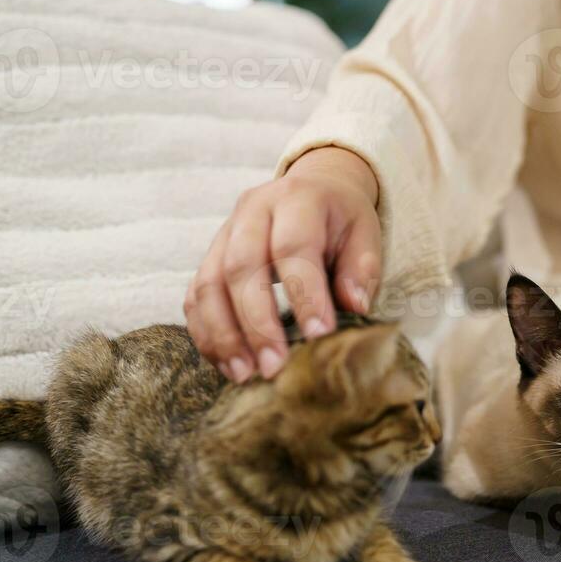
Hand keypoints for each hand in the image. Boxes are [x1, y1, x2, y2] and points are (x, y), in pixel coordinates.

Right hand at [185, 147, 381, 381]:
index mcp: (298, 198)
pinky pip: (195, 296)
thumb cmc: (342, 219)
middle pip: (241, 266)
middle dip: (256, 323)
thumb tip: (355, 306)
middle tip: (274, 367)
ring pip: (209, 283)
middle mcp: (253, 210)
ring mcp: (225, 232)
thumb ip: (361, 267)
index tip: (319, 336)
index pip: (294, 247)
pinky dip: (206, 333)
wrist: (314, 187)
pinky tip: (227, 364)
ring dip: (223, 334)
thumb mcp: (365, 232)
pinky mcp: (210, 256)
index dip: (304, 294)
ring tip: (244, 375)